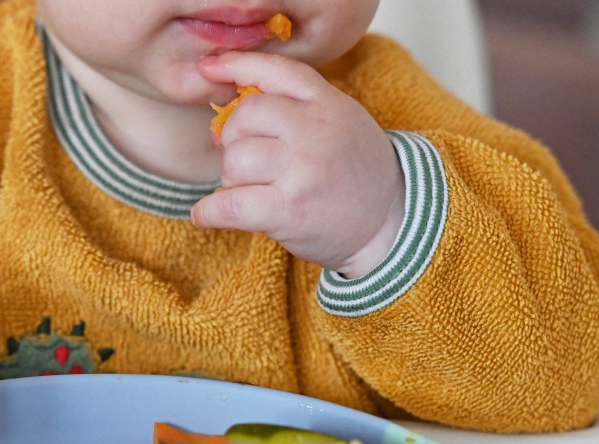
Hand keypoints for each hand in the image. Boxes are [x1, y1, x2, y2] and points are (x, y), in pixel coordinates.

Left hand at [192, 52, 404, 277]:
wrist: (391, 224)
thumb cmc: (355, 174)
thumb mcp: (340, 122)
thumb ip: (296, 107)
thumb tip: (223, 116)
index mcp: (327, 103)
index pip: (275, 71)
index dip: (236, 65)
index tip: (209, 69)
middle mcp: (315, 130)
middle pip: (243, 119)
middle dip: (234, 143)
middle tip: (250, 165)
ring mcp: (302, 170)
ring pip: (234, 162)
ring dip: (232, 181)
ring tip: (254, 192)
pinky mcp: (289, 210)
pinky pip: (228, 205)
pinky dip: (209, 212)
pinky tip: (207, 214)